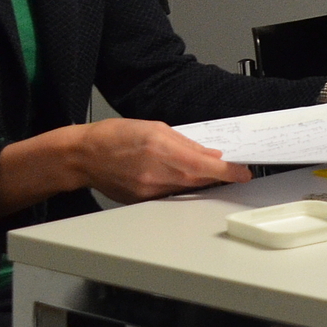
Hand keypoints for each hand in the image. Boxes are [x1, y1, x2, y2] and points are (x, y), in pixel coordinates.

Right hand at [68, 117, 251, 204]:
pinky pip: (169, 195)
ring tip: (206, 172)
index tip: (243, 173)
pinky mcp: (141, 200)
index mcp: (160, 149)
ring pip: (185, 189)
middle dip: (217, 176)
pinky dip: (180, 187)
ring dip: (199, 181)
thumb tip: (209, 154)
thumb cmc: (113, 136)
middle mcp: (155, 173)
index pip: (203, 166)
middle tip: (231, 171)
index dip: (227, 172)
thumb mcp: (154, 127)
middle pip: (198, 180)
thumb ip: (185, 141)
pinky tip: (180, 178)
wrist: (83, 156)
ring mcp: (148, 190)